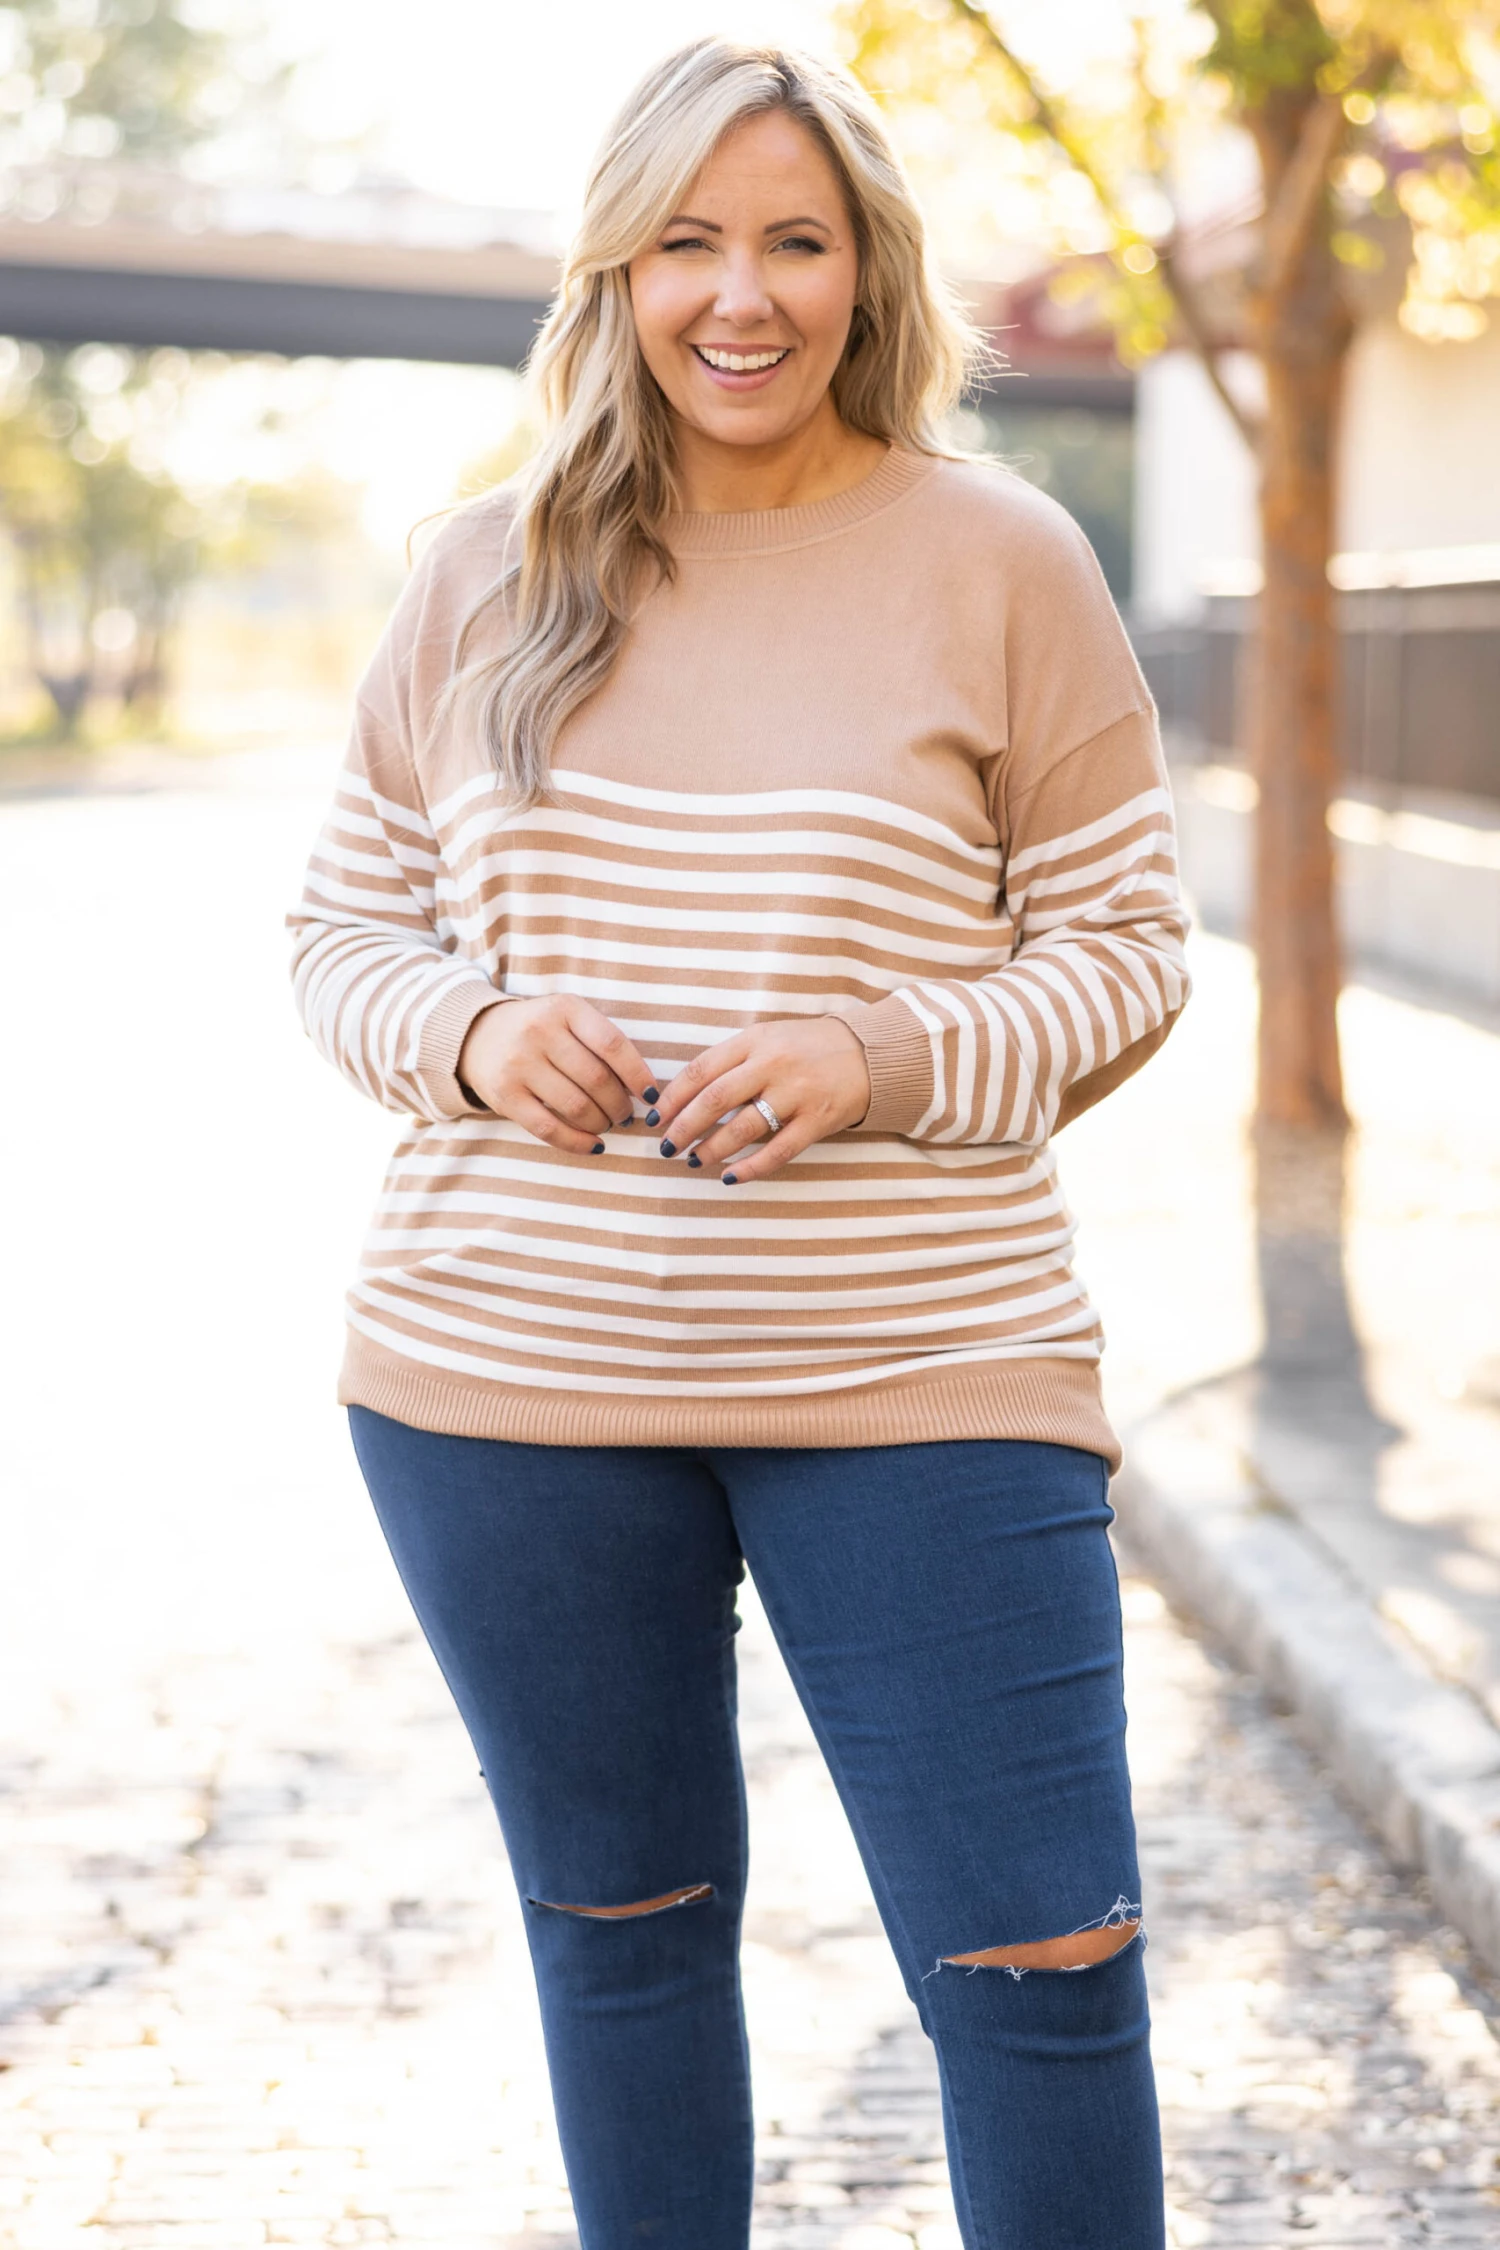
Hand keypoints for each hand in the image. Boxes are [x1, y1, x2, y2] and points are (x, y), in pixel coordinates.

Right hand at [457, 996, 657, 1152]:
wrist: (478, 1035)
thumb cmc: (540, 1031)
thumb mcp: (568, 1018)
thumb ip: (600, 1043)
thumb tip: (642, 1090)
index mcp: (565, 1009)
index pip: (613, 1045)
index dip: (638, 1075)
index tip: (652, 1096)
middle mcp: (539, 1032)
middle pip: (596, 1080)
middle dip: (620, 1105)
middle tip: (625, 1115)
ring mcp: (518, 1064)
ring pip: (576, 1106)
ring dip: (601, 1123)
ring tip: (607, 1124)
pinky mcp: (504, 1095)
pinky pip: (549, 1129)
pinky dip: (577, 1142)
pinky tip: (593, 1144)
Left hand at [652, 1016, 870, 1183]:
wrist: (870, 1053)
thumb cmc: (809, 1047)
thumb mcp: (768, 1038)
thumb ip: (733, 1061)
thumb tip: (686, 1095)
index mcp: (755, 1041)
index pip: (701, 1070)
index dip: (673, 1097)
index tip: (655, 1117)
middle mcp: (774, 1065)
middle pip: (715, 1100)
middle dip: (683, 1127)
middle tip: (665, 1146)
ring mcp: (797, 1094)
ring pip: (742, 1129)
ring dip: (711, 1149)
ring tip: (692, 1160)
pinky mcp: (818, 1121)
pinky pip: (777, 1151)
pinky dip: (750, 1168)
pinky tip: (729, 1177)